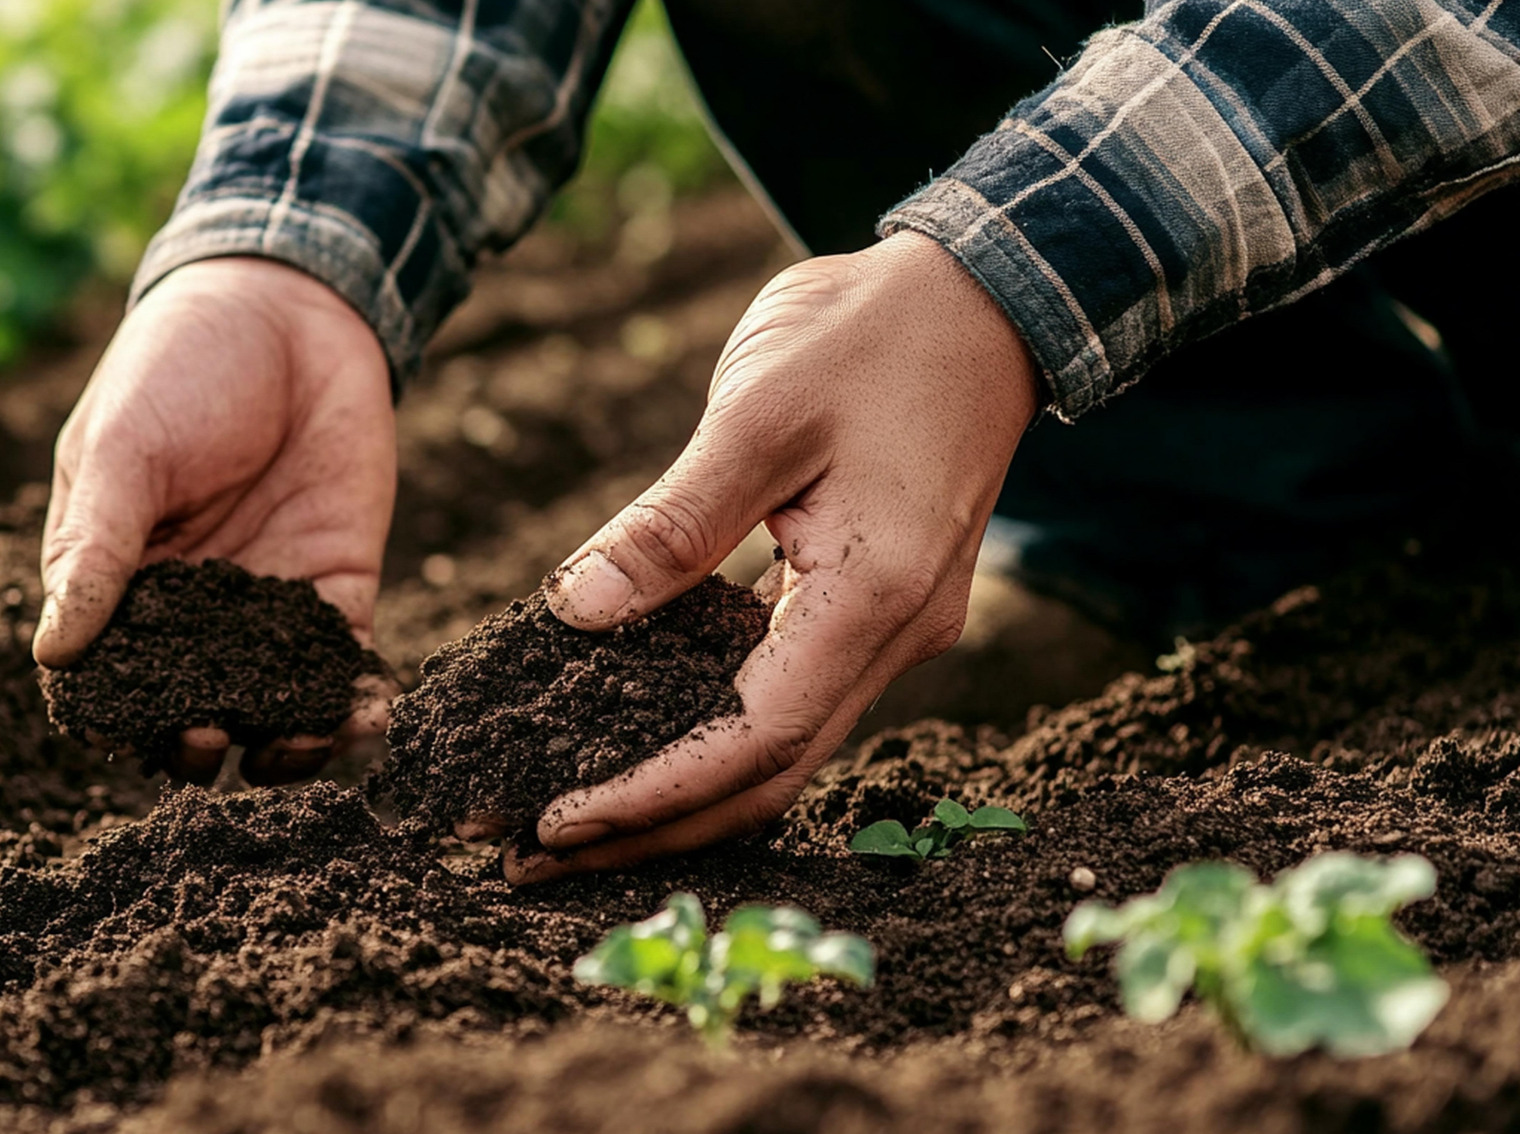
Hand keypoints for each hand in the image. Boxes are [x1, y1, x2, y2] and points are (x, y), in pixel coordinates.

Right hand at [34, 257, 396, 784]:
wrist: (290, 308)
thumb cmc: (178, 367)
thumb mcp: (124, 450)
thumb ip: (98, 548)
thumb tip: (54, 651)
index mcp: (119, 582)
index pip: (110, 675)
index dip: (119, 716)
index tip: (135, 736)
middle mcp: (191, 610)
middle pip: (190, 706)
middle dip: (200, 738)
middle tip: (212, 737)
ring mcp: (267, 605)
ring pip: (271, 702)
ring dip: (284, 740)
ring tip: (296, 748)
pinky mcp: (338, 589)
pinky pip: (345, 663)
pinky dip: (356, 700)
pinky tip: (368, 716)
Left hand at [505, 232, 1037, 882]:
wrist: (984, 299)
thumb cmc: (873, 334)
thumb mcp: (758, 411)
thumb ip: (674, 522)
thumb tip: (578, 609)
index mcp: (875, 592)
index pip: (756, 737)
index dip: (654, 792)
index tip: (556, 819)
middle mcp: (897, 633)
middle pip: (769, 774)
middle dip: (655, 827)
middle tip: (535, 855)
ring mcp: (894, 626)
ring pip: (780, 747)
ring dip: (680, 792)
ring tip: (570, 816)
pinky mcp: (875, 605)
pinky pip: (788, 694)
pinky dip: (711, 731)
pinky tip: (637, 735)